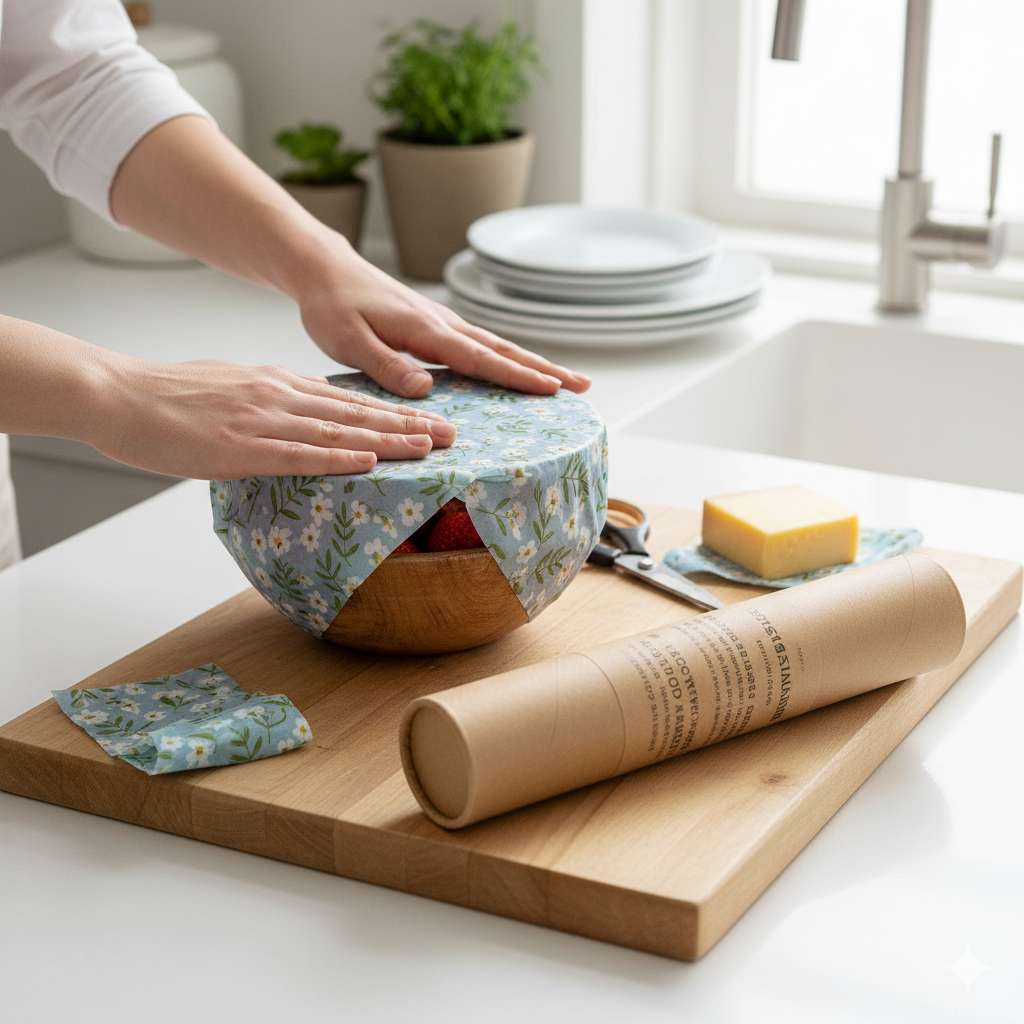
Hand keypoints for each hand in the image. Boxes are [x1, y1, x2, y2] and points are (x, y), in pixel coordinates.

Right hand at [91, 357, 456, 478]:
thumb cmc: (168, 395)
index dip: (392, 409)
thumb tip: (301, 408)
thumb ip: (271, 399)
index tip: (428, 418)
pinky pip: (297, 454)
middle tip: (451, 433)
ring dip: (388, 439)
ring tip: (428, 447)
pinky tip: (369, 461)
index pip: (348, 399)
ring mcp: (262, 420)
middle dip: (408, 423)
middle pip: (357, 412)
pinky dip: (337, 457)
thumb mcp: (231, 385)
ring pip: (339, 431)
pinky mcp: (239, 447)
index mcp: (278, 383)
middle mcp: (280, 395)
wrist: (117, 392)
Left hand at [295, 239, 592, 399]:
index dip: (517, 376)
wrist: (326, 270)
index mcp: (425, 330)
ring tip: (565, 381)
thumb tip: (427, 388)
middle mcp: (442, 324)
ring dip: (533, 363)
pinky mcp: (436, 326)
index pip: (480, 358)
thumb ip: (386, 365)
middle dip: (544, 369)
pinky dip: (507, 357)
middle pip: (503, 349)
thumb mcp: (348, 340)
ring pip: (497, 345)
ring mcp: (442, 323)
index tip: (553, 389)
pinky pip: (481, 345)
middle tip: (583, 386)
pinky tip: (519, 369)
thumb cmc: (332, 306)